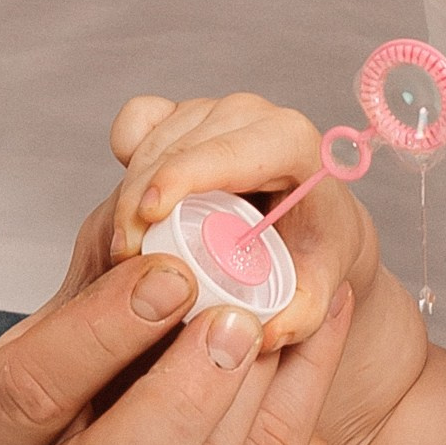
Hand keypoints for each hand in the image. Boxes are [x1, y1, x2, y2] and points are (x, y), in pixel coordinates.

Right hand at [0, 249, 361, 444]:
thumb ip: (107, 274)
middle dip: (178, 391)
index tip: (169, 273)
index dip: (97, 333)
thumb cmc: (114, 382)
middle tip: (234, 315)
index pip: (24, 394)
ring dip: (244, 395)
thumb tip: (149, 211)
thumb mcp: (89, 328)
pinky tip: (316, 337)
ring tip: (277, 317)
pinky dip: (293, 405)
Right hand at [104, 90, 430, 444]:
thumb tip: (262, 335)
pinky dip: (127, 156)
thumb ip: (301, 317)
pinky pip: (138, 121)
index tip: (148, 217)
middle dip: (140, 202)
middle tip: (127, 262)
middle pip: (177, 148)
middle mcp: (252, 114)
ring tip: (130, 251)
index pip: (229, 150)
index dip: (183, 176)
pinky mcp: (183, 113)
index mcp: (290, 141)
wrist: (312, 222)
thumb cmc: (316, 250)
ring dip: (128, 194)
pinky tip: (137, 202)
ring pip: (151, 142)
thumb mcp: (318, 290)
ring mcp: (214, 109)